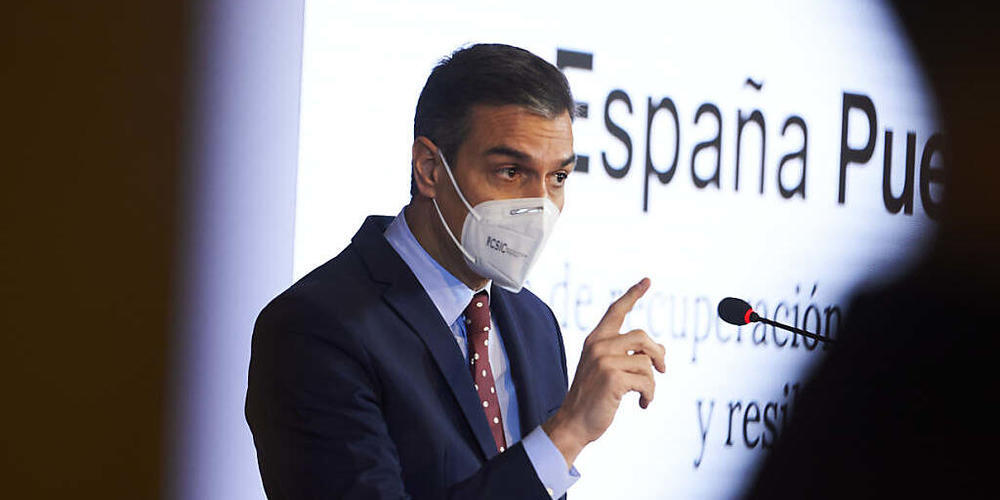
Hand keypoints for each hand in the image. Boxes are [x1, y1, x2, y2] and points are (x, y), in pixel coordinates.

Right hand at [542, 278, 665, 466]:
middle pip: (642, 336)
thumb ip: (625, 355)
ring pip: (646, 361)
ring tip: (644, 395)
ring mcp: (604, 360)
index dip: (633, 294)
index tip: (647, 281)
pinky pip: (647, 381)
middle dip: (657, 354)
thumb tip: (660, 352)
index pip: (616, 311)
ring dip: (651, 382)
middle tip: (662, 369)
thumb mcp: (605, 369)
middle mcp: (598, 346)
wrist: (573, 422)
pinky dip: (649, 395)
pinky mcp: (613, 377)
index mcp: (595, 340)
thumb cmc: (592, 398)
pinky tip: (641, 404)